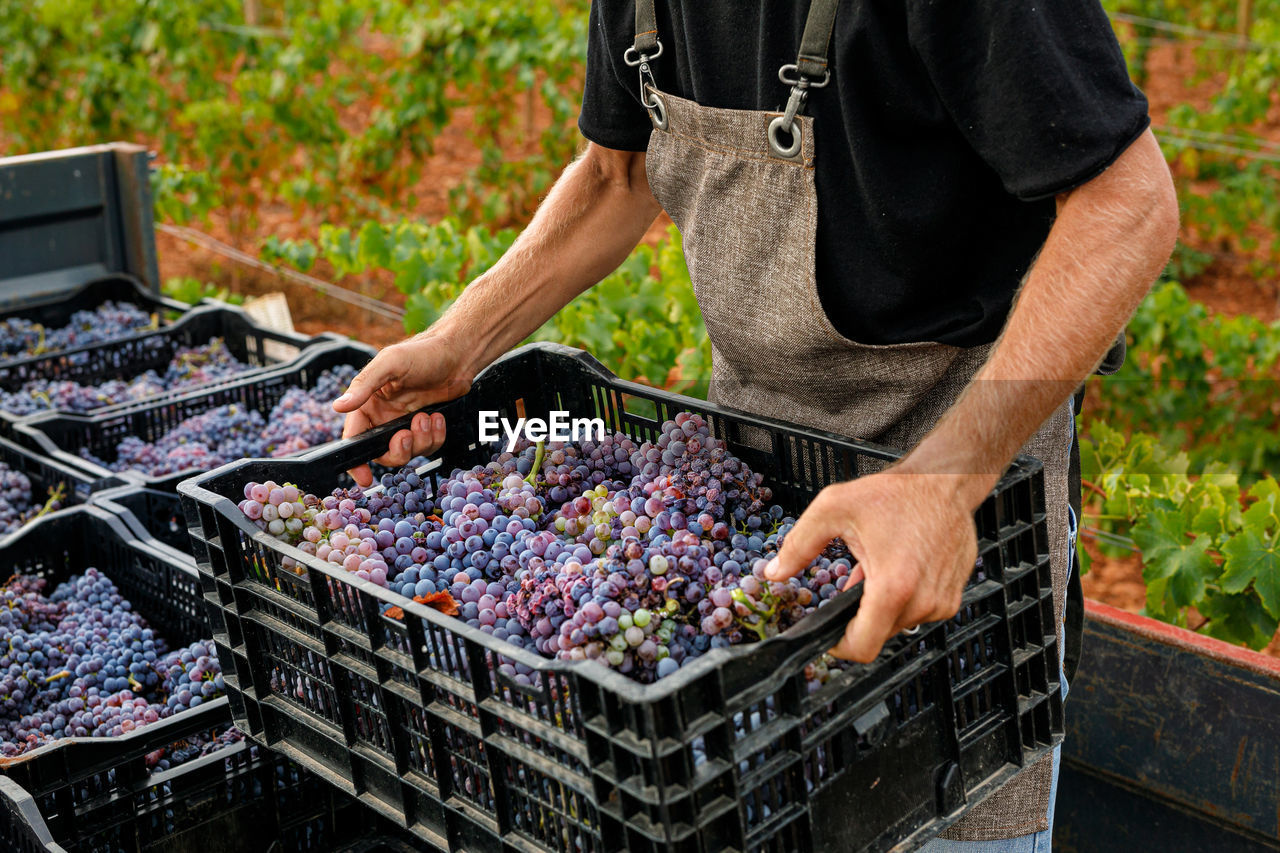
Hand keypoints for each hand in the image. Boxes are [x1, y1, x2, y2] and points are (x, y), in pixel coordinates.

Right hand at [331, 335, 471, 486]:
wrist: (458, 354)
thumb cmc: (422, 352)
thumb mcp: (390, 363)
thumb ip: (364, 386)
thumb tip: (337, 406)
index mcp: (368, 402)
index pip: (354, 437)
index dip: (356, 460)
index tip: (364, 476)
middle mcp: (384, 416)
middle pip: (383, 452)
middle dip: (397, 450)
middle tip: (406, 435)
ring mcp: (406, 423)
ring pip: (408, 452)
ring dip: (420, 440)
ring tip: (427, 417)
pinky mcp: (426, 426)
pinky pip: (428, 446)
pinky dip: (435, 436)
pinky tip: (437, 417)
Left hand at [763, 467, 981, 661]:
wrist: (946, 482)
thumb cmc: (896, 492)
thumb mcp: (833, 509)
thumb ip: (798, 545)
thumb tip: (773, 573)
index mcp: (893, 586)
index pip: (862, 647)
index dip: (838, 646)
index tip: (828, 633)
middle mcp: (923, 600)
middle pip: (878, 634)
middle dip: (860, 611)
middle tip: (856, 576)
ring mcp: (942, 601)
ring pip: (898, 623)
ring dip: (882, 603)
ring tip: (879, 566)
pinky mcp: (952, 597)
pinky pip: (919, 612)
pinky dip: (904, 597)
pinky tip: (899, 567)